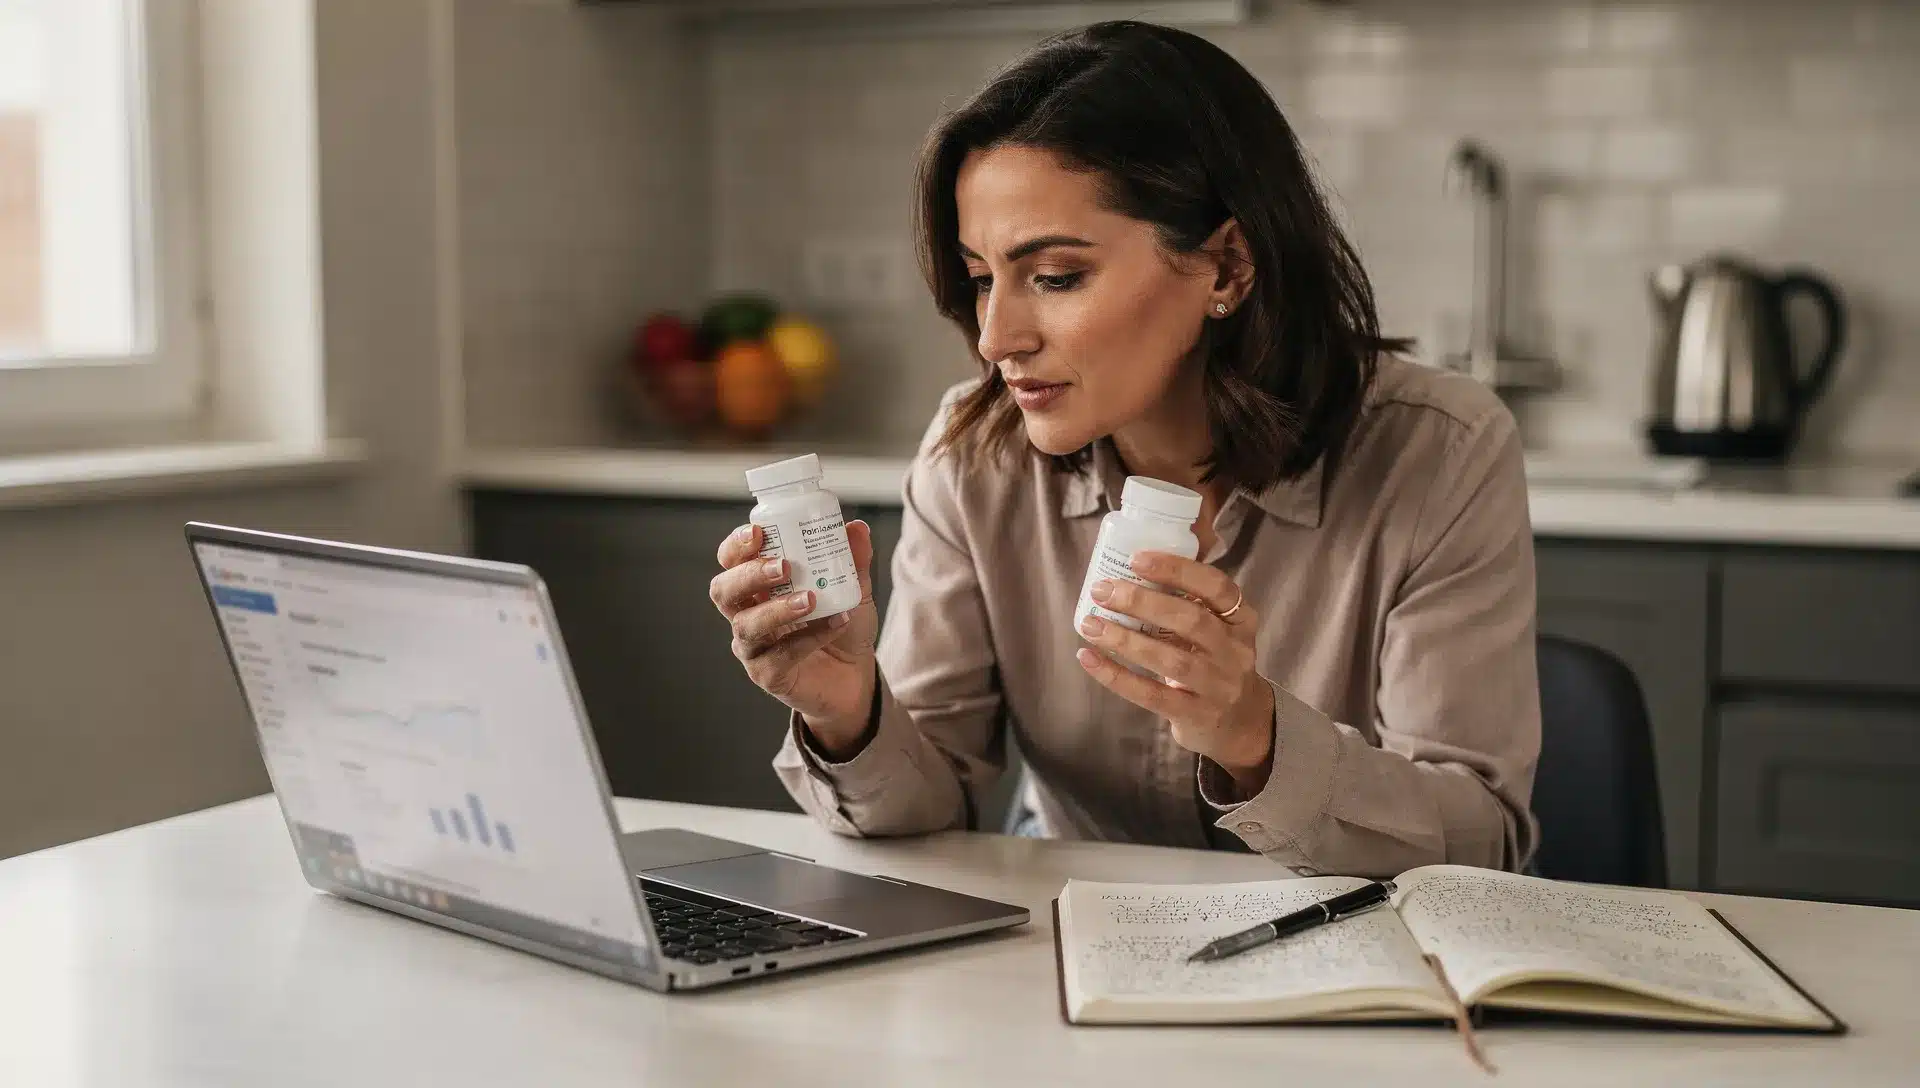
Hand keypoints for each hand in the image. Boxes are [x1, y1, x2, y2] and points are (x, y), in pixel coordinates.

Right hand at [709, 521, 879, 757]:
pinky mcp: (768, 675)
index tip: (757, 532)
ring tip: (811, 599)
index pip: (731, 561)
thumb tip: (857, 528)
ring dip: (777, 608)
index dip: (736, 546)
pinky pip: (779, 656)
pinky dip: (808, 637)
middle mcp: (747, 614)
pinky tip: (834, 624)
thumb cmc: (842, 626)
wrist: (856, 674)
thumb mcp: (853, 588)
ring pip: (746, 626)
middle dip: (749, 574)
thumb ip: (854, 560)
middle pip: (723, 591)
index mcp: (758, 586)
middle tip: (783, 566)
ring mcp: (754, 647)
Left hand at [1075, 552, 1274, 795]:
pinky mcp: (1195, 715)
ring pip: (1170, 658)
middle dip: (1142, 602)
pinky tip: (1089, 658)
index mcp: (1241, 620)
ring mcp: (1218, 686)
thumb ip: (1188, 603)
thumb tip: (1129, 570)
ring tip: (1089, 624)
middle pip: (1190, 620)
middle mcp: (1235, 652)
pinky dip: (1116, 676)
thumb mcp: (1218, 630)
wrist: (1240, 722)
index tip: (1136, 559)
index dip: (1178, 570)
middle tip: (1103, 590)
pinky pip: (1151, 694)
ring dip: (1124, 639)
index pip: (1217, 587)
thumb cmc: (1215, 662)